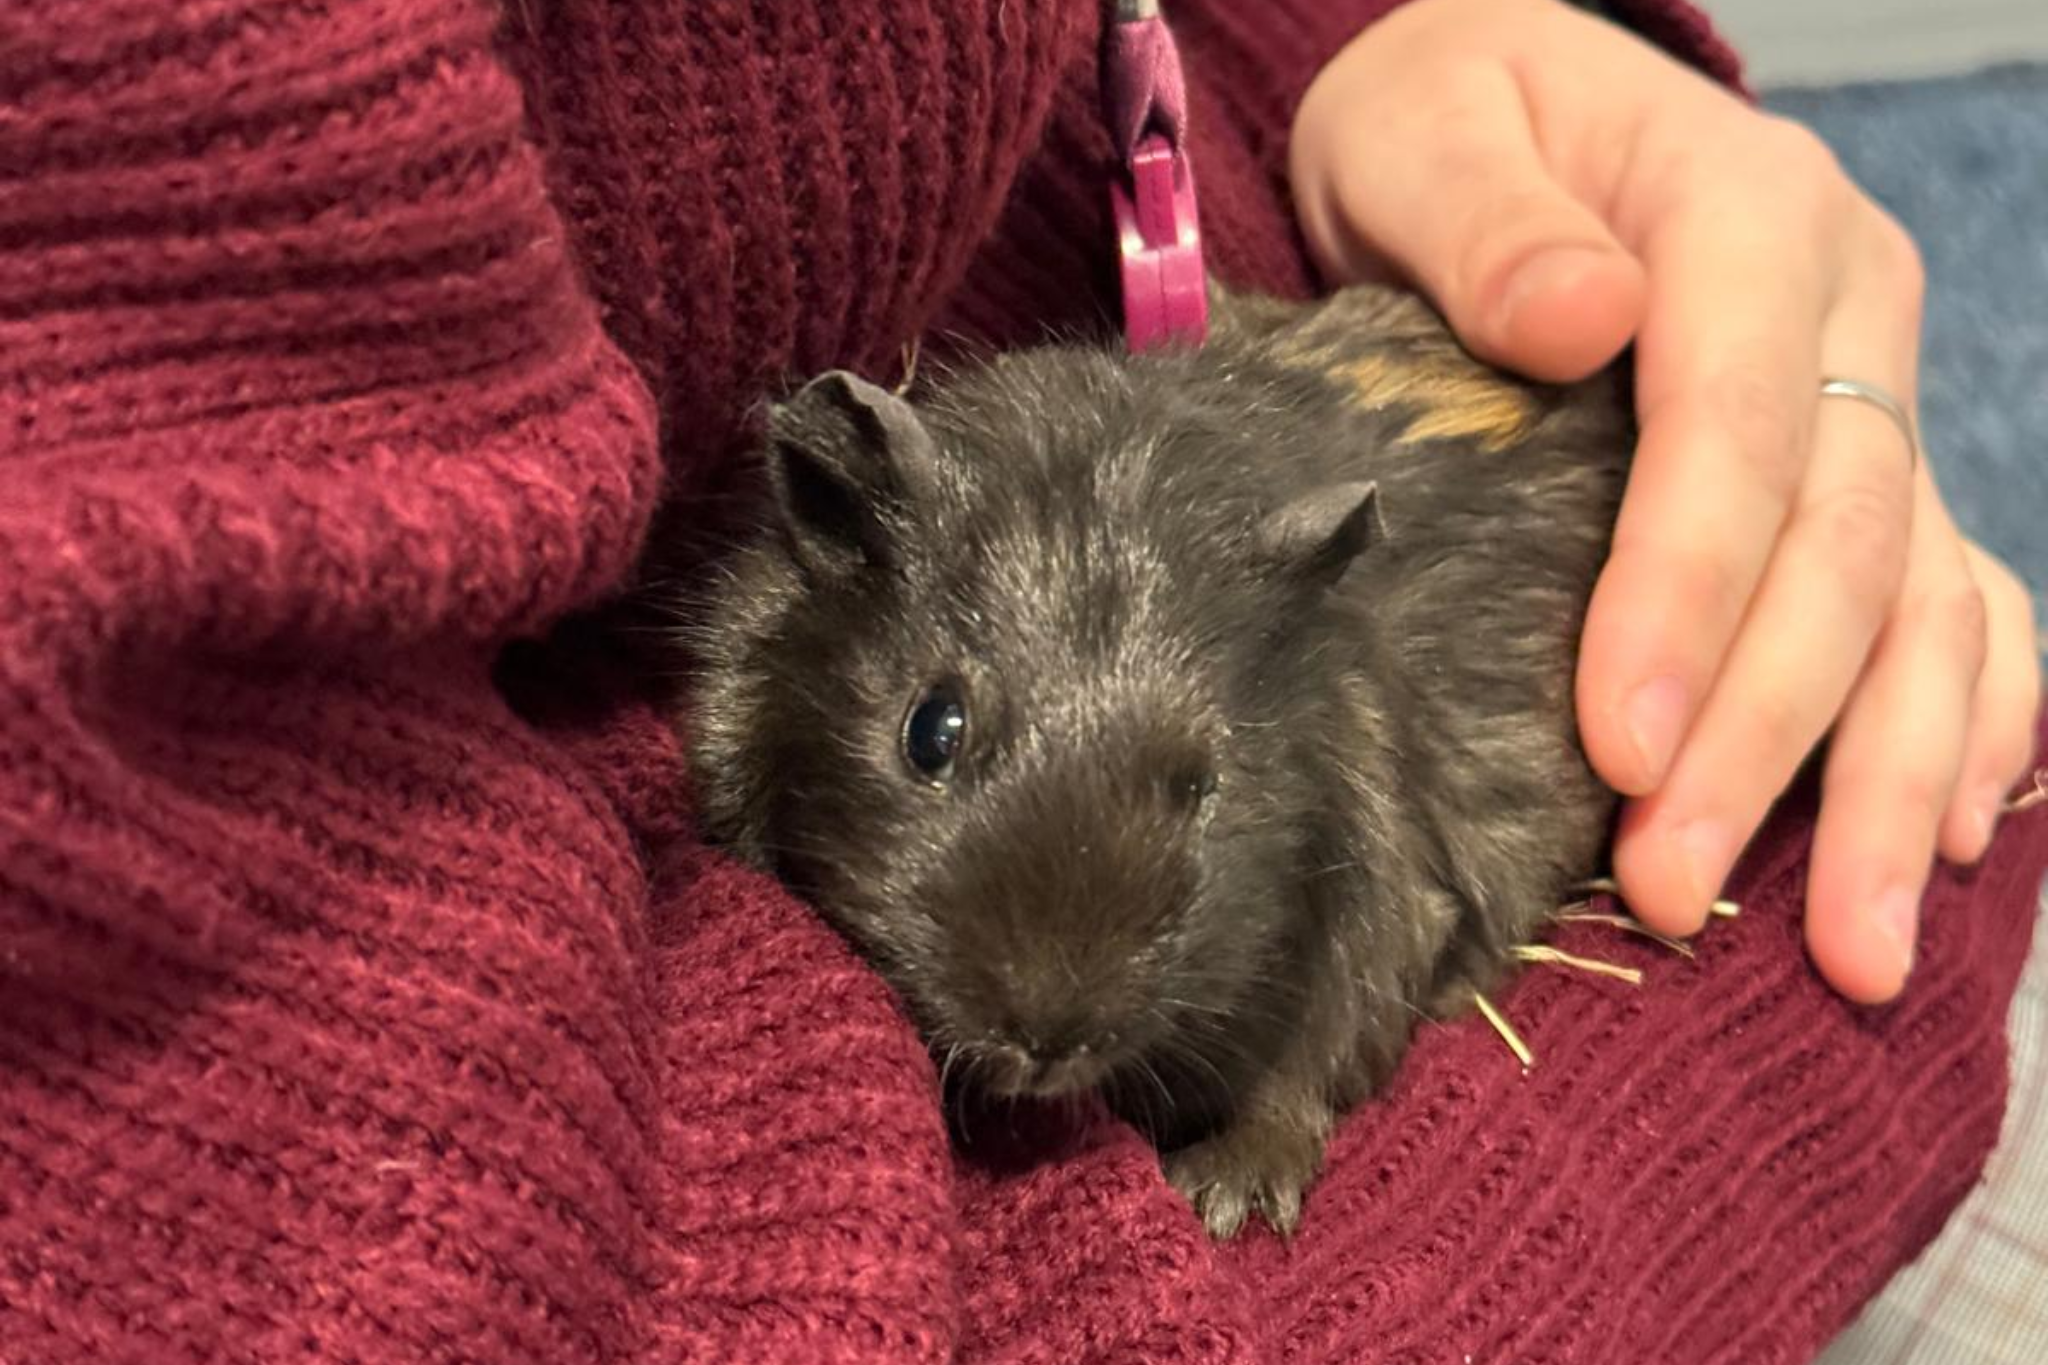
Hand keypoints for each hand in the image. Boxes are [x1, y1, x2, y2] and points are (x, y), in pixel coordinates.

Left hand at [1289, 0, 2040, 1002]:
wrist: (1502, 111)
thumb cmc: (1445, 127)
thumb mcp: (1424, 131)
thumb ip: (1490, 220)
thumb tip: (1582, 320)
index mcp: (1744, 214)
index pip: (1734, 425)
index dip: (1689, 592)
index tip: (1619, 748)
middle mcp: (1845, 312)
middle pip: (1838, 544)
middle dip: (1765, 732)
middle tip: (1672, 887)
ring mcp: (1875, 392)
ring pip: (1924, 599)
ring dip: (1889, 780)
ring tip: (1850, 952)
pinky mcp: (1866, 462)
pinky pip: (1965, 598)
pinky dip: (1972, 720)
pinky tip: (1945, 838)